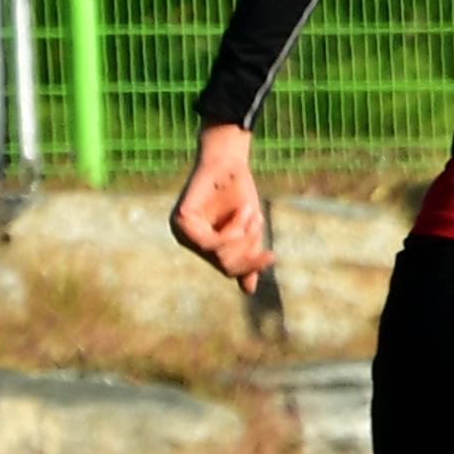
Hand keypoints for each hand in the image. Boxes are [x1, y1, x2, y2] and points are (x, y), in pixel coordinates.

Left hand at [171, 124, 270, 287]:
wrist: (230, 162)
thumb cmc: (238, 192)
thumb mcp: (246, 230)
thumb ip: (245, 256)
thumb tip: (247, 291)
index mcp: (201, 245)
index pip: (228, 269)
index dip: (251, 265)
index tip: (272, 254)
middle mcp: (186, 241)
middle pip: (225, 265)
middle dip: (248, 246)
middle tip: (258, 219)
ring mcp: (181, 231)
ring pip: (220, 256)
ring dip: (243, 235)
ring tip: (250, 212)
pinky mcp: (181, 221)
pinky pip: (212, 243)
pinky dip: (233, 230)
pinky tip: (242, 213)